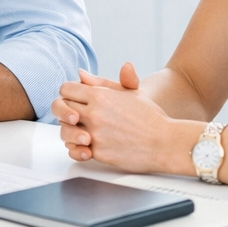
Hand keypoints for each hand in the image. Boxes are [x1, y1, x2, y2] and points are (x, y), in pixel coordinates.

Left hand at [52, 63, 189, 173]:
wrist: (165, 142)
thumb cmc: (150, 117)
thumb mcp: (129, 92)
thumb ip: (102, 82)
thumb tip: (81, 74)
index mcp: (100, 95)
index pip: (66, 89)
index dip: (68, 93)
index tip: (74, 99)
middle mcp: (94, 113)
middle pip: (62, 108)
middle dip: (66, 111)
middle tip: (74, 115)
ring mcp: (95, 133)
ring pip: (65, 130)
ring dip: (69, 130)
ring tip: (80, 130)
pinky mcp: (98, 152)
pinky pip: (75, 149)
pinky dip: (77, 148)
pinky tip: (85, 145)